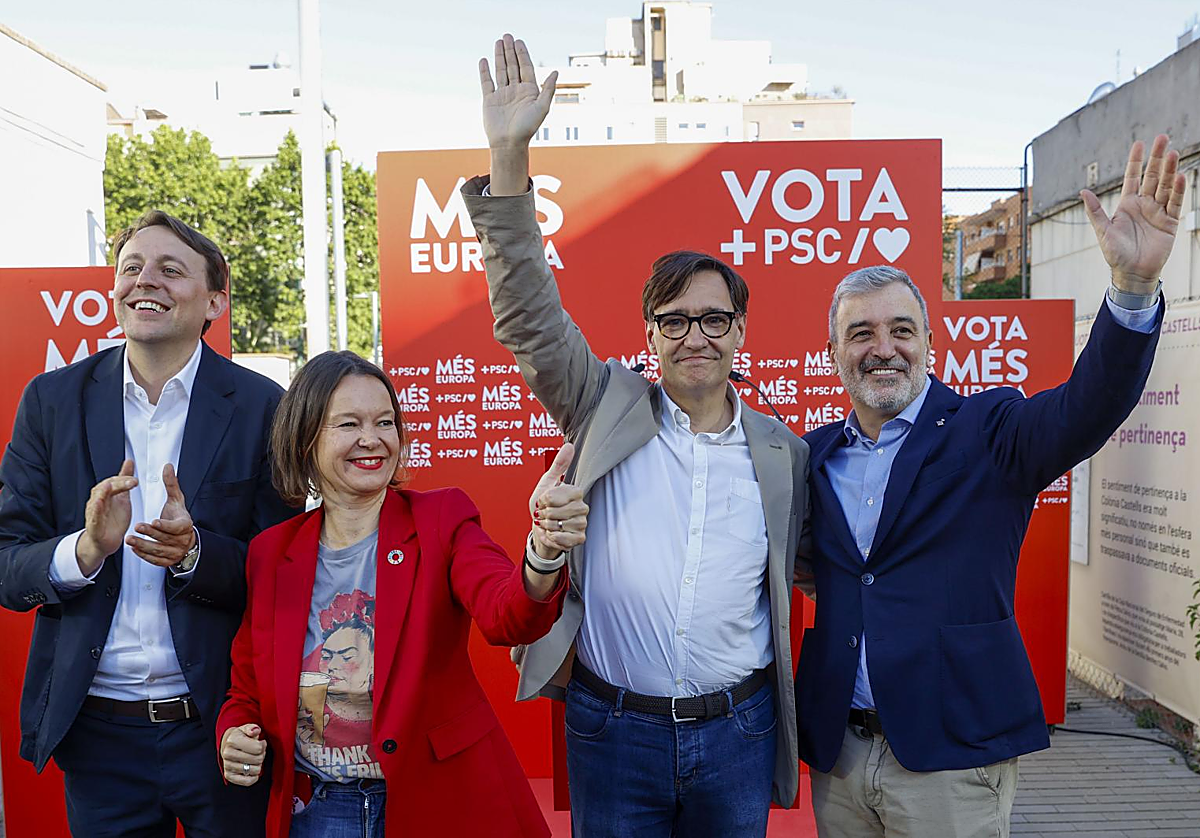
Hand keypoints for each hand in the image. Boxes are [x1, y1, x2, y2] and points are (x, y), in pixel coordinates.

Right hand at [76, 459, 136, 574]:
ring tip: (110, 486)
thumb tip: (129, 462)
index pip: (113, 482)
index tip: (135, 480)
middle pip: (105, 488)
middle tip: (132, 482)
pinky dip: (96, 509)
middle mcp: (98, 502)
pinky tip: (99, 502)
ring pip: (97, 500)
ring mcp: (94, 513)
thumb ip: (124, 479)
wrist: (106, 541)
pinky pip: (93, 516)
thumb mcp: (122, 497)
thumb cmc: (113, 519)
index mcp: (106, 495)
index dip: (123, 479)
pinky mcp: (94, 526)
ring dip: (103, 493)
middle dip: (118, 484)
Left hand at [127, 463, 194, 567]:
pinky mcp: (168, 560)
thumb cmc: (178, 516)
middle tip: (136, 527)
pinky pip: (156, 560)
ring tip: (130, 539)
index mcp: (185, 524)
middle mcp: (182, 539)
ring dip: (143, 545)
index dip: (165, 525)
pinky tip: (135, 549)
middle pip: (165, 538)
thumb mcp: (176, 499)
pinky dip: (144, 555)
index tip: (154, 521)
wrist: (185, 537)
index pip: (177, 526)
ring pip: (159, 550)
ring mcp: (175, 551)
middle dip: (150, 533)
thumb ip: (171, 484)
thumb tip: (167, 467)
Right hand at [221, 723, 265, 786]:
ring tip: (253, 759)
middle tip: (257, 752)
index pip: (258, 748)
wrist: (228, 744)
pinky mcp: (229, 776)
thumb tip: (255, 731)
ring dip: (258, 765)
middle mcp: (228, 753)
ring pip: (255, 771)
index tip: (260, 743)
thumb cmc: (241, 736)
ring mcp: (227, 765)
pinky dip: (254, 777)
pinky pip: (248, 782)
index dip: (263, 745)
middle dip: (261, 755)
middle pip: (258, 760)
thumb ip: (252, 728)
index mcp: (233, 740)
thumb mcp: (247, 728)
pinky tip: (252, 769)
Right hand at [479, 34, 556, 150]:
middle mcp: (516, 91)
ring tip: (498, 42)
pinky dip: (485, 71)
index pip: (526, 68)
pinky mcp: (490, 100)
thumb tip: (556, 72)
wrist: (509, 143)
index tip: (518, 41)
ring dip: (499, 57)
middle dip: (510, 51)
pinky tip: (484, 60)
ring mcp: (502, 94)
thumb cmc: (527, 128)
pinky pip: (487, 82)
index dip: (522, 54)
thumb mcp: (542, 108)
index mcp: (529, 92)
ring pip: (501, 71)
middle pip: (513, 66)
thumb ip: (548, 89)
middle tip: (507, 36)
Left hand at [530, 443, 586, 558]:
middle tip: (545, 513)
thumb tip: (569, 446)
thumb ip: (559, 465)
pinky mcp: (579, 537)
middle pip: (556, 511)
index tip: (544, 501)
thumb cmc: (543, 506)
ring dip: (547, 526)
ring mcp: (582, 523)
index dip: (545, 500)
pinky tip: (552, 533)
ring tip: (549, 523)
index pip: (556, 495)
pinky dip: (552, 537)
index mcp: (576, 491)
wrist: (540, 529)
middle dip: (544, 514)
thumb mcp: (547, 483)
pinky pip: (563, 538)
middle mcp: (582, 507)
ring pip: (558, 525)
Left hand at [1081, 134, 1186, 292]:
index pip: (1132, 177)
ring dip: (1170, 170)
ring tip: (1173, 153)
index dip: (1136, 161)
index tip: (1140, 143)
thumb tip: (1083, 192)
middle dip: (1157, 158)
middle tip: (1163, 138)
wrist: (1132, 273)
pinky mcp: (1170, 223)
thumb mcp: (1103, 231)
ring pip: (1166, 187)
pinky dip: (1179, 191)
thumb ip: (1095, 211)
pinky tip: (1181, 176)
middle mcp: (1144, 205)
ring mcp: (1158, 212)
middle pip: (1153, 177)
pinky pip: (1175, 204)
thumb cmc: (1115, 254)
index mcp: (1127, 204)